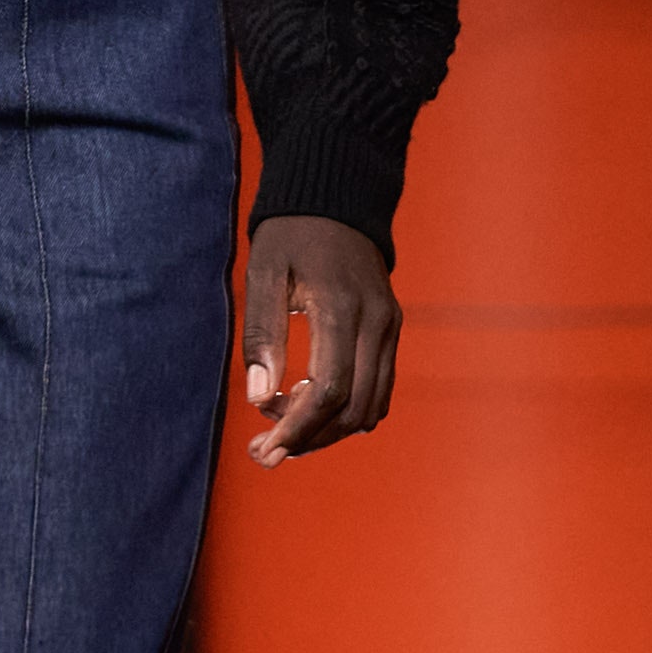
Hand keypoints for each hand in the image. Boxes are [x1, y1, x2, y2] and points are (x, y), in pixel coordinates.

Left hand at [241, 217, 399, 465]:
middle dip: (309, 439)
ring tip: (282, 432)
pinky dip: (347, 412)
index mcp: (340, 307)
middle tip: (264, 452)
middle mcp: (375, 322)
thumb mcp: (262, 273)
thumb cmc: (290, 236)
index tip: (265, 448)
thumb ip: (261, 333)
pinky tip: (310, 410)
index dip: (297, 428)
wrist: (335, 201)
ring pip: (370, 407)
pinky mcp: (391, 331)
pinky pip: (378, 390)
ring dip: (327, 431)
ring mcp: (390, 328)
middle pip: (353, 409)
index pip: (329, 390)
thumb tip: (259, 397)